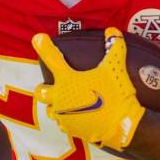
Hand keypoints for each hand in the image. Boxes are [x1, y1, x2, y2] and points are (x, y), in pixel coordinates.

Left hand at [33, 27, 144, 150]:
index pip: (51, 58)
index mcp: (67, 80)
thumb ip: (114, 46)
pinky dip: (66, 119)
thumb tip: (113, 30)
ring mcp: (63, 115)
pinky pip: (61, 123)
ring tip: (67, 101)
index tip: (37, 38)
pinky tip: (76, 115)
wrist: (121, 125)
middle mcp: (60, 98)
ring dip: (55, 104)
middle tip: (56, 84)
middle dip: (45, 87)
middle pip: (41, 91)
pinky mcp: (69, 129)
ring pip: (49, 109)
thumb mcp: (116, 68)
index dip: (43, 45)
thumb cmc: (116, 94)